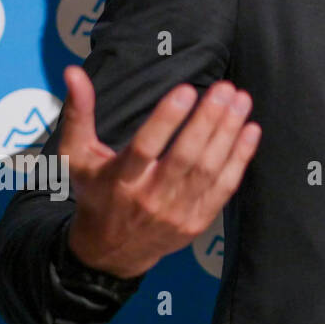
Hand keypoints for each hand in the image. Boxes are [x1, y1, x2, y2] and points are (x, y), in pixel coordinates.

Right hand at [61, 64, 261, 278]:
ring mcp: (176, 212)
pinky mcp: (197, 220)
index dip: (166, 119)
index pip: (145, 147)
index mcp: (118, 180)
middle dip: (208, 120)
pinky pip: (224, 187)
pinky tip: (251, 130)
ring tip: (241, 101)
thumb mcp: (77, 156)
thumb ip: (78, 113)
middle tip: (225, 88)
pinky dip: (240, 159)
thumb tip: (73, 72)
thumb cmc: (96, 193)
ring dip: (228, 133)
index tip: (186, 90)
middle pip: (185, 157)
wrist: (109, 252)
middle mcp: (149, 198)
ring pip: (208, 169)